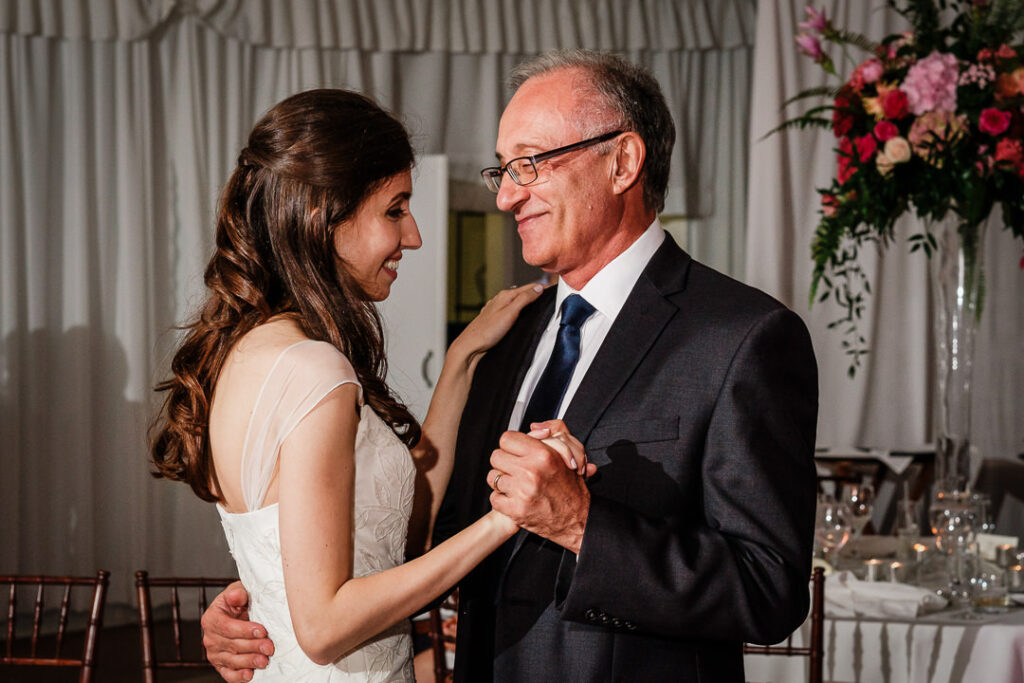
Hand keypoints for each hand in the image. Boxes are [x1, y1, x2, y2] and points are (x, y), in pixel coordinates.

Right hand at [201, 582, 273, 681]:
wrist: (240, 610)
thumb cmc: (240, 600)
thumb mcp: (239, 590)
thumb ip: (237, 593)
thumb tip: (236, 595)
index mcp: (212, 618)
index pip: (227, 627)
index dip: (245, 630)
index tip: (262, 631)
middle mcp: (210, 637)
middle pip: (232, 645)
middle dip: (252, 647)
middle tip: (269, 647)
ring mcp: (215, 652)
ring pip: (231, 660)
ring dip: (249, 662)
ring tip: (264, 661)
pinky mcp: (221, 665)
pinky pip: (228, 673)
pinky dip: (238, 676)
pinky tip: (249, 675)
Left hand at [451, 284, 543, 360]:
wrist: (470, 346)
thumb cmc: (488, 331)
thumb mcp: (510, 313)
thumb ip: (524, 299)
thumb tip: (538, 288)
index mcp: (505, 296)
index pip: (529, 287)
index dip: (542, 288)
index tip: (555, 290)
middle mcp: (500, 300)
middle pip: (523, 293)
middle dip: (536, 293)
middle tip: (551, 296)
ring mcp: (496, 309)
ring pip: (516, 302)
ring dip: (528, 301)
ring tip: (539, 304)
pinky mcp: (494, 319)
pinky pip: (510, 310)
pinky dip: (519, 310)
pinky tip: (521, 315)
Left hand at [487, 424, 591, 553]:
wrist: (578, 519)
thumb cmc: (572, 488)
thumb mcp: (569, 454)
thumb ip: (555, 433)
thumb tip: (534, 427)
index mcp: (543, 455)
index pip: (507, 439)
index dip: (510, 445)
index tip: (514, 451)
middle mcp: (531, 472)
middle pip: (496, 457)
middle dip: (504, 462)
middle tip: (514, 468)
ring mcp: (522, 492)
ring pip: (493, 477)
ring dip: (502, 481)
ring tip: (514, 484)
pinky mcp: (516, 511)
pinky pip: (494, 498)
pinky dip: (502, 499)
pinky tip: (514, 498)